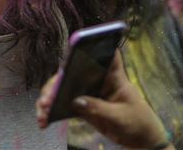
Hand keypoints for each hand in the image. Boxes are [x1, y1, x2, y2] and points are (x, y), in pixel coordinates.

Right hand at [36, 53, 170, 148]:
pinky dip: (52, 112)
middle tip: (47, 99)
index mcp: (113, 76)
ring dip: (50, 98)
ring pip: (64, 88)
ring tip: (42, 113)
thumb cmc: (137, 122)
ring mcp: (88, 92)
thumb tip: (75, 101)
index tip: (75, 42)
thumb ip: (100, 109)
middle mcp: (97, 79)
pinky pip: (63, 105)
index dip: (91, 44)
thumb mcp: (121, 116)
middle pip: (72, 72)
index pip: (104, 53)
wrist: (140, 140)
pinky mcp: (83, 106)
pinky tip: (44, 121)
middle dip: (56, 83)